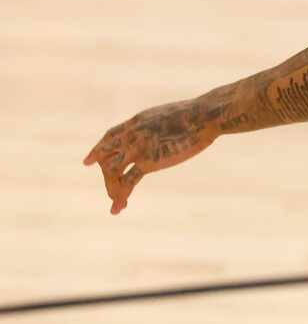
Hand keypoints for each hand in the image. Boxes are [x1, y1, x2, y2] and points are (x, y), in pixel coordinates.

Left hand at [85, 100, 219, 213]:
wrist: (202, 117)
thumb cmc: (196, 114)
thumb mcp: (172, 115)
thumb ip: (162, 125)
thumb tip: (170, 128)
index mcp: (136, 122)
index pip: (109, 137)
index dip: (98, 150)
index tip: (88, 162)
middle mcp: (130, 135)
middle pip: (106, 156)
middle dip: (106, 174)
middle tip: (110, 190)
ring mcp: (137, 148)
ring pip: (112, 171)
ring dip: (111, 188)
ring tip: (116, 202)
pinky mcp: (148, 162)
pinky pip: (128, 182)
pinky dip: (120, 197)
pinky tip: (117, 208)